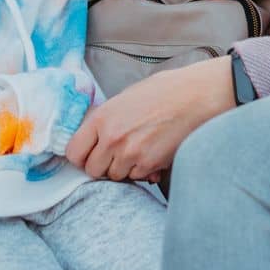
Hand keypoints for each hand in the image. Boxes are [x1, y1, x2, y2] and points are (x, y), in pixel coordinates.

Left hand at [65, 56, 234, 180]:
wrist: (196, 96)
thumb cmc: (164, 92)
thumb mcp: (125, 98)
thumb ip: (106, 119)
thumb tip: (94, 136)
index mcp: (102, 117)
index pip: (74, 152)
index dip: (81, 156)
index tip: (89, 154)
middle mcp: (112, 138)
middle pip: (92, 170)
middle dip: (102, 165)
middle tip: (115, 154)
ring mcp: (130, 153)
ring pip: (115, 176)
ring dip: (124, 168)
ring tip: (139, 149)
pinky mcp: (149, 165)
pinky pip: (137, 177)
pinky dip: (142, 170)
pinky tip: (153, 153)